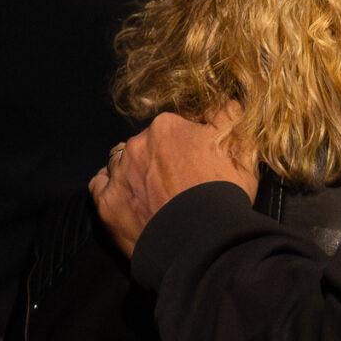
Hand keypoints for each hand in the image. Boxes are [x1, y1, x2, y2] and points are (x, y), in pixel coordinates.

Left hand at [89, 108, 257, 258]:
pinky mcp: (106, 203)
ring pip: (120, 163)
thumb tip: (223, 100)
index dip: (185, 146)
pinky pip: (100, 186)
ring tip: (151, 194)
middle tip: (176, 184)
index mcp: (166, 127)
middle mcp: (136, 144)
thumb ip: (228, 116)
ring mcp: (118, 174)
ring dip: (132, 172)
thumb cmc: (223, 192)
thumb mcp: (240, 147)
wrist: (203, 241)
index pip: (173, 129)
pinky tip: (127, 200)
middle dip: (157, 159)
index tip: (195, 164)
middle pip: (145, 146)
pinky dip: (112, 190)